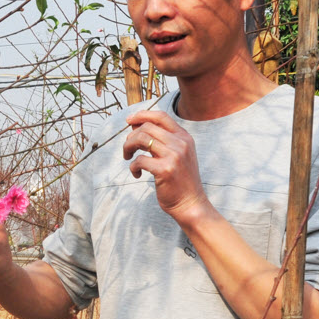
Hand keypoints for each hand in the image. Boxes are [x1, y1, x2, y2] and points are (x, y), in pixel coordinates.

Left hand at [122, 110, 210, 224]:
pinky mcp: (165, 170)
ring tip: (128, 158)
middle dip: (131, 136)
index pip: (161, 116)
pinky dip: (133, 167)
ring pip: (140, 139)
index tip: (129, 120)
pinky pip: (139, 160)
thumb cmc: (180, 180)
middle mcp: (180, 143)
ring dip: (128, 148)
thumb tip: (135, 127)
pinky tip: (137, 174)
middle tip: (127, 149)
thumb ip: (162, 141)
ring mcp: (174, 156)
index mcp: (184, 137)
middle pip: (147, 127)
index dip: (142, 115)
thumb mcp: (178, 155)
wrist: (191, 204)